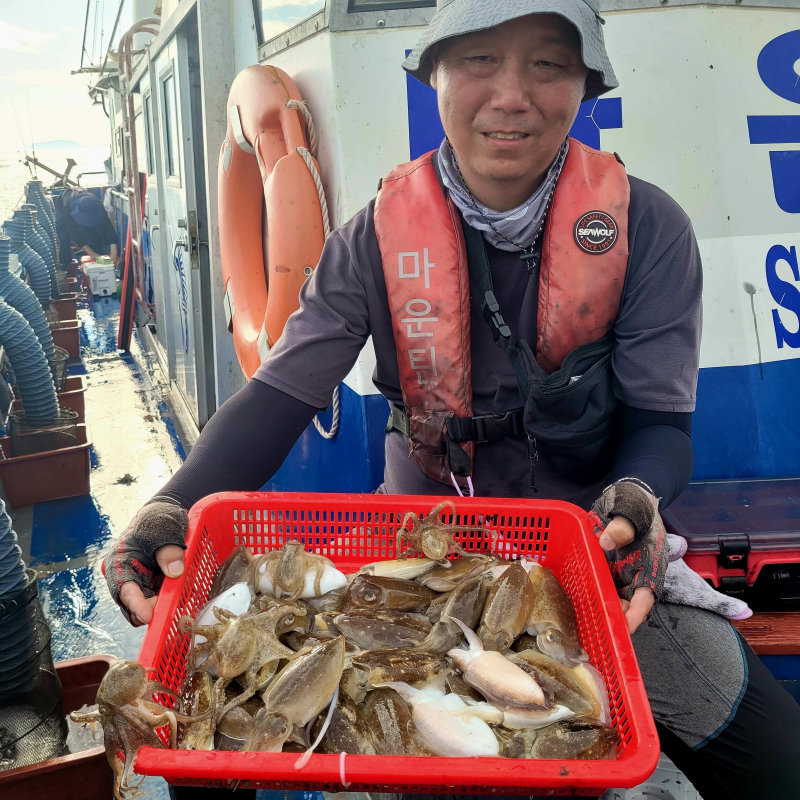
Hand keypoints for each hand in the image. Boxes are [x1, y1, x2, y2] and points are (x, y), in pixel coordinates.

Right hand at [103, 499, 187, 626]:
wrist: (166, 514)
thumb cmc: (158, 518)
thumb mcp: (164, 528)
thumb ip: (168, 550)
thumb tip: (175, 573)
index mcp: (119, 563)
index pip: (124, 589)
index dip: (136, 604)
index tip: (148, 616)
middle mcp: (127, 577)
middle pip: (134, 605)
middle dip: (150, 610)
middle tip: (169, 608)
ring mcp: (141, 583)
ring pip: (148, 606)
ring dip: (161, 607)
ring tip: (178, 603)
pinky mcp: (155, 585)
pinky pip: (161, 599)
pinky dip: (170, 601)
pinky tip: (184, 598)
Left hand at [590, 479, 668, 633]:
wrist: (625, 494)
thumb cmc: (635, 502)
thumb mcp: (633, 510)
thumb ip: (623, 526)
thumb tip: (608, 542)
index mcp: (650, 565)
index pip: (645, 597)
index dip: (635, 614)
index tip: (623, 628)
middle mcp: (635, 573)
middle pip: (625, 604)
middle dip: (611, 618)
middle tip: (592, 629)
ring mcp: (619, 571)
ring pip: (609, 596)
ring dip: (597, 607)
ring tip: (578, 623)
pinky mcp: (604, 566)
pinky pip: (595, 582)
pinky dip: (586, 590)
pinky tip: (568, 599)